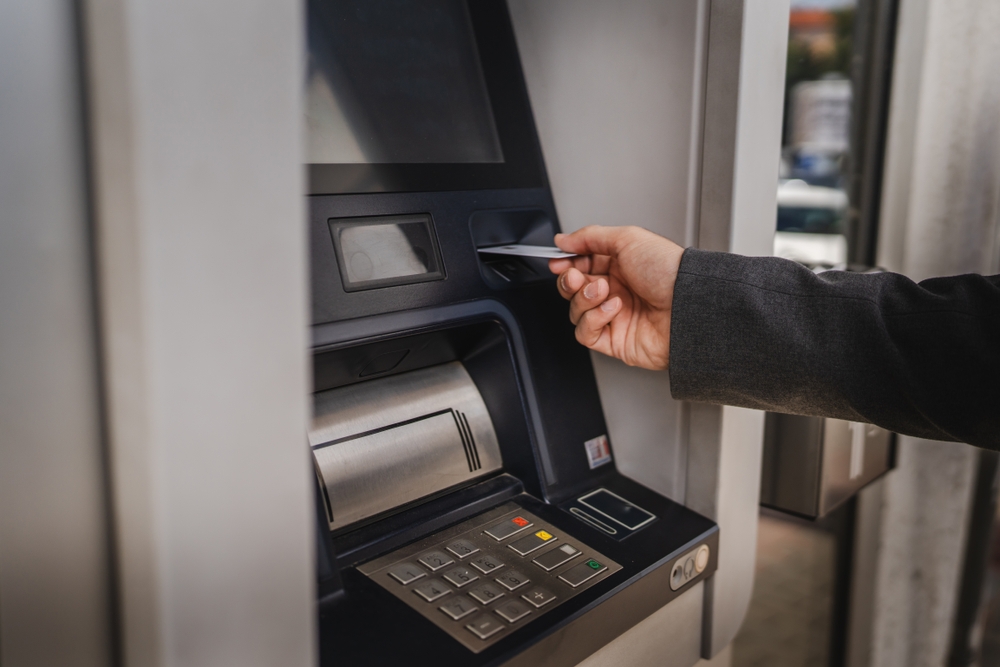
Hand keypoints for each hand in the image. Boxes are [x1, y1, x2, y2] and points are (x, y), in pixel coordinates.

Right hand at [549, 226, 683, 369]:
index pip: (579, 266)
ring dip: (585, 299)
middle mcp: (615, 292)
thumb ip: (590, 237)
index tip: (558, 261)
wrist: (687, 304)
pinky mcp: (614, 341)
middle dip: (569, 282)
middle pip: (572, 290)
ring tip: (605, 291)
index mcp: (618, 267)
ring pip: (575, 311)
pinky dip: (593, 320)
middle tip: (576, 277)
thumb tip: (563, 239)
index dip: (565, 264)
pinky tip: (613, 309)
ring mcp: (614, 317)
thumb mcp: (627, 238)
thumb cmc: (668, 271)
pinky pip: (585, 334)